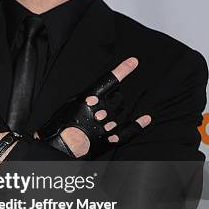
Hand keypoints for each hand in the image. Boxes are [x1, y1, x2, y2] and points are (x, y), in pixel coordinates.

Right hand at [34, 57, 150, 157]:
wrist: (63, 147)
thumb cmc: (61, 125)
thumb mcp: (70, 104)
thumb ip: (85, 98)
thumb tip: (93, 97)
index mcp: (92, 98)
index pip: (111, 80)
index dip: (123, 70)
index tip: (134, 62)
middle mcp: (104, 109)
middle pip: (118, 97)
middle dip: (113, 99)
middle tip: (101, 107)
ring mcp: (110, 124)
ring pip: (123, 111)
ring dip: (117, 111)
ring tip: (106, 117)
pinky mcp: (113, 138)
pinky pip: (131, 130)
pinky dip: (140, 124)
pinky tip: (147, 118)